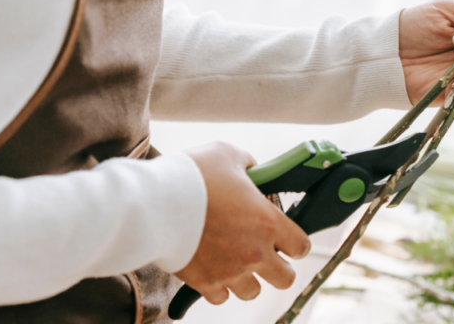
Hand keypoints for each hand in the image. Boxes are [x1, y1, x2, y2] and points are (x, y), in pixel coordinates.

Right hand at [175, 142, 309, 303]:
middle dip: (278, 268)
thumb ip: (249, 166)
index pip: (301, 246)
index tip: (287, 238)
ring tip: (236, 261)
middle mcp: (254, 252)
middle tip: (265, 255)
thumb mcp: (228, 155)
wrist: (151, 204)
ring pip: (252, 292)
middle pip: (284, 279)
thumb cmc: (192, 176)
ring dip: (248, 279)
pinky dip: (219, 287)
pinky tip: (213, 270)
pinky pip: (220, 298)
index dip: (296, 242)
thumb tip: (253, 171)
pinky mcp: (203, 283)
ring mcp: (229, 272)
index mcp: (268, 223)